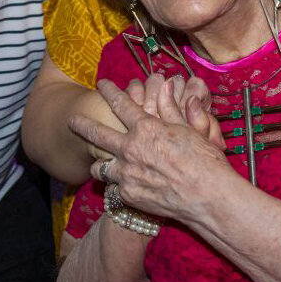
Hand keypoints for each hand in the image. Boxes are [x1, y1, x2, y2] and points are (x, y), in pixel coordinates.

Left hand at [70, 77, 229, 222]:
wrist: (208, 197)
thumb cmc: (204, 160)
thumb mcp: (189, 128)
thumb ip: (171, 107)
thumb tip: (166, 84)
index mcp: (146, 128)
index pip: (121, 104)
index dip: (109, 92)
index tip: (101, 84)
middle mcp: (131, 149)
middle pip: (97, 134)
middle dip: (81, 125)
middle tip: (72, 121)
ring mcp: (127, 174)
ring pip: (100, 166)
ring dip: (97, 162)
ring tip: (96, 162)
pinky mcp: (129, 195)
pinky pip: (114, 186)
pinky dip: (116, 183)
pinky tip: (120, 183)